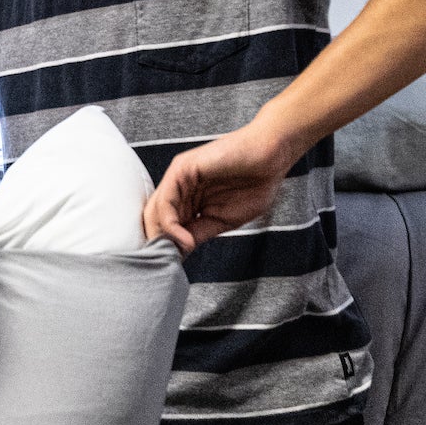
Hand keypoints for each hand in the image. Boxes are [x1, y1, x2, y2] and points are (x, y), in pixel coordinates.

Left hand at [142, 124, 298, 252]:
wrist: (272, 157)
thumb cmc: (255, 184)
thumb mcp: (223, 220)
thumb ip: (198, 233)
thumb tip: (178, 253)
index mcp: (187, 199)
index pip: (163, 225)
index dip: (165, 247)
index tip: (173, 267)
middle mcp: (178, 187)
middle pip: (153, 219)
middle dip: (159, 244)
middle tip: (170, 264)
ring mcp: (178, 177)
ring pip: (155, 211)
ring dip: (163, 237)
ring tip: (180, 252)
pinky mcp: (182, 168)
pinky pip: (166, 199)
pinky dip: (170, 223)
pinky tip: (185, 238)